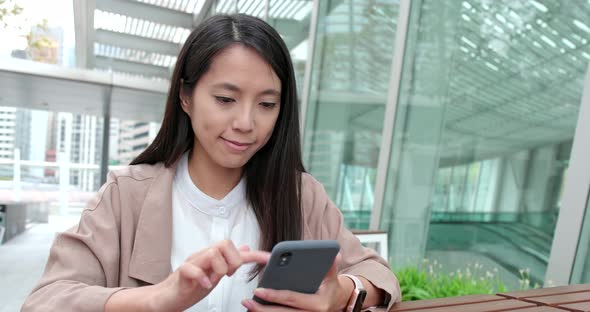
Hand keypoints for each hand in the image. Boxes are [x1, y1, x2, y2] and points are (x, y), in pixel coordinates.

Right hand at [146, 240, 268, 311]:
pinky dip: (202, 277)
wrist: (166, 299)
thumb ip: (229, 262)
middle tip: (228, 275)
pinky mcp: (181, 273)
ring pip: (212, 253)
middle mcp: (202, 256)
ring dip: (219, 269)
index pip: (235, 249)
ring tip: (214, 281)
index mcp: (212, 257)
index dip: (254, 254)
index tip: (268, 259)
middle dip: (232, 261)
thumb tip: (245, 248)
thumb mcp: (215, 274)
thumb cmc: (189, 286)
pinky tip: (205, 285)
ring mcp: (191, 263)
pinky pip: (192, 269)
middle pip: (224, 244)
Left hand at [241, 254, 353, 311]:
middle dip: (262, 308)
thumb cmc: (330, 288)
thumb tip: (335, 254)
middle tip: (247, 301)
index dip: (274, 295)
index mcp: (317, 305)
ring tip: (248, 306)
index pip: (291, 299)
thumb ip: (331, 267)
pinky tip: (256, 310)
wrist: (336, 302)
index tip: (259, 291)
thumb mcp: (332, 278)